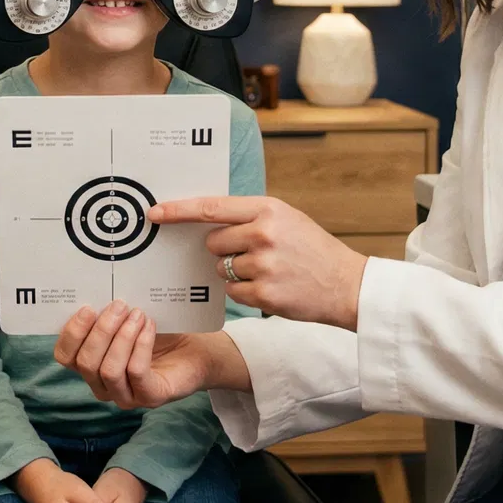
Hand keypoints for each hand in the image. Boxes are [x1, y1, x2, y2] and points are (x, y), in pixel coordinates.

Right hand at [55, 301, 250, 409]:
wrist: (198, 349)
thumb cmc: (159, 333)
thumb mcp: (128, 320)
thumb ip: (108, 313)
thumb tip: (96, 289)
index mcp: (91, 366)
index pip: (65, 357)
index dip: (71, 333)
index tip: (87, 307)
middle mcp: (104, 385)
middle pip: (86, 363)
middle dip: (101, 330)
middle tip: (120, 305)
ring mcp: (126, 396)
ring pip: (108, 370)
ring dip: (122, 337)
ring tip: (138, 315)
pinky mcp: (150, 397)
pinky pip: (136, 372)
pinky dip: (141, 345)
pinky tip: (150, 326)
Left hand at [154, 196, 368, 329]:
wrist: (347, 284)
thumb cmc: (312, 250)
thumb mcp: (286, 219)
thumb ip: (249, 216)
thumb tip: (206, 221)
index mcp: (267, 209)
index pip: (211, 207)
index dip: (178, 210)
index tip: (155, 212)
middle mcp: (263, 234)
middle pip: (212, 242)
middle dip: (223, 250)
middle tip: (252, 254)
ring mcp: (263, 265)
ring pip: (221, 269)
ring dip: (236, 273)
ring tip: (269, 271)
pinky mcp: (263, 294)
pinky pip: (232, 292)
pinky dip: (245, 292)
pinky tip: (271, 287)